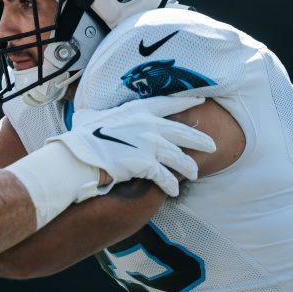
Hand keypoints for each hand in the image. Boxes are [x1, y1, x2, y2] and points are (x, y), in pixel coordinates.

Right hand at [51, 96, 215, 197]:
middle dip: (200, 140)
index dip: (187, 101)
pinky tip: (174, 191)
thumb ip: (98, 115)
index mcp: (137, 110)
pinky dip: (171, 185)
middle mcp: (148, 125)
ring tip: (194, 174)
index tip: (201, 100)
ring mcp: (149, 144)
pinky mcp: (146, 164)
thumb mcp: (91, 117)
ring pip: (179, 157)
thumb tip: (86, 116)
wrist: (80, 156)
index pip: (168, 103)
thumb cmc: (82, 136)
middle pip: (182, 132)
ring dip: (188, 167)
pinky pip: (166, 176)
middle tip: (212, 146)